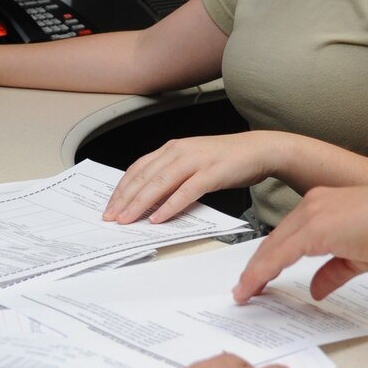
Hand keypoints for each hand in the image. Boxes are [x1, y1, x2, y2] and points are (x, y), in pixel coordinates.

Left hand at [103, 133, 277, 223]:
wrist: (258, 150)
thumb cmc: (226, 159)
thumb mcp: (192, 162)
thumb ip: (171, 175)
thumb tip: (150, 198)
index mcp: (172, 148)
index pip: (138, 168)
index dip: (121, 188)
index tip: (110, 206)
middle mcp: (179, 151)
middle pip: (144, 177)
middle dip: (125, 199)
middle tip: (112, 217)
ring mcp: (195, 161)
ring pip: (159, 183)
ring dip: (140, 204)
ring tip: (128, 220)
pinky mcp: (211, 173)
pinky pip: (186, 192)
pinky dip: (170, 206)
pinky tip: (159, 218)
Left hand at [233, 184, 367, 301]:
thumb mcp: (357, 257)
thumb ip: (332, 272)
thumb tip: (316, 290)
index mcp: (322, 208)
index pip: (286, 237)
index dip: (269, 260)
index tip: (257, 279)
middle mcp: (312, 206)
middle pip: (274, 241)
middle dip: (258, 267)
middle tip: (245, 289)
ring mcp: (312, 214)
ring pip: (273, 247)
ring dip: (256, 272)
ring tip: (243, 293)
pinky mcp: (315, 227)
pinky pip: (280, 254)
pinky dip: (263, 271)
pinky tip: (253, 286)